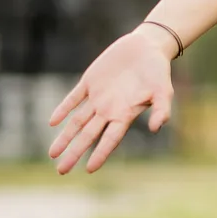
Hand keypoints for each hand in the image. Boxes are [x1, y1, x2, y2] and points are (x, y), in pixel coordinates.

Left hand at [48, 28, 174, 173]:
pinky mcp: (90, 82)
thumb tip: (156, 128)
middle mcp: (109, 110)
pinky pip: (73, 98)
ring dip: (65, 137)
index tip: (89, 169)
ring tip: (53, 153)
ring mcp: (98, 97)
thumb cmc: (158, 71)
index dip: (100, 154)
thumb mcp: (164, 91)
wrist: (146, 47)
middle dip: (74, 153)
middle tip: (61, 171)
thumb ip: (162, 110)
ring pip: (77, 121)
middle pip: (88, 136)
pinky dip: (63, 109)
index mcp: (125, 115)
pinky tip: (53, 122)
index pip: (110, 139)